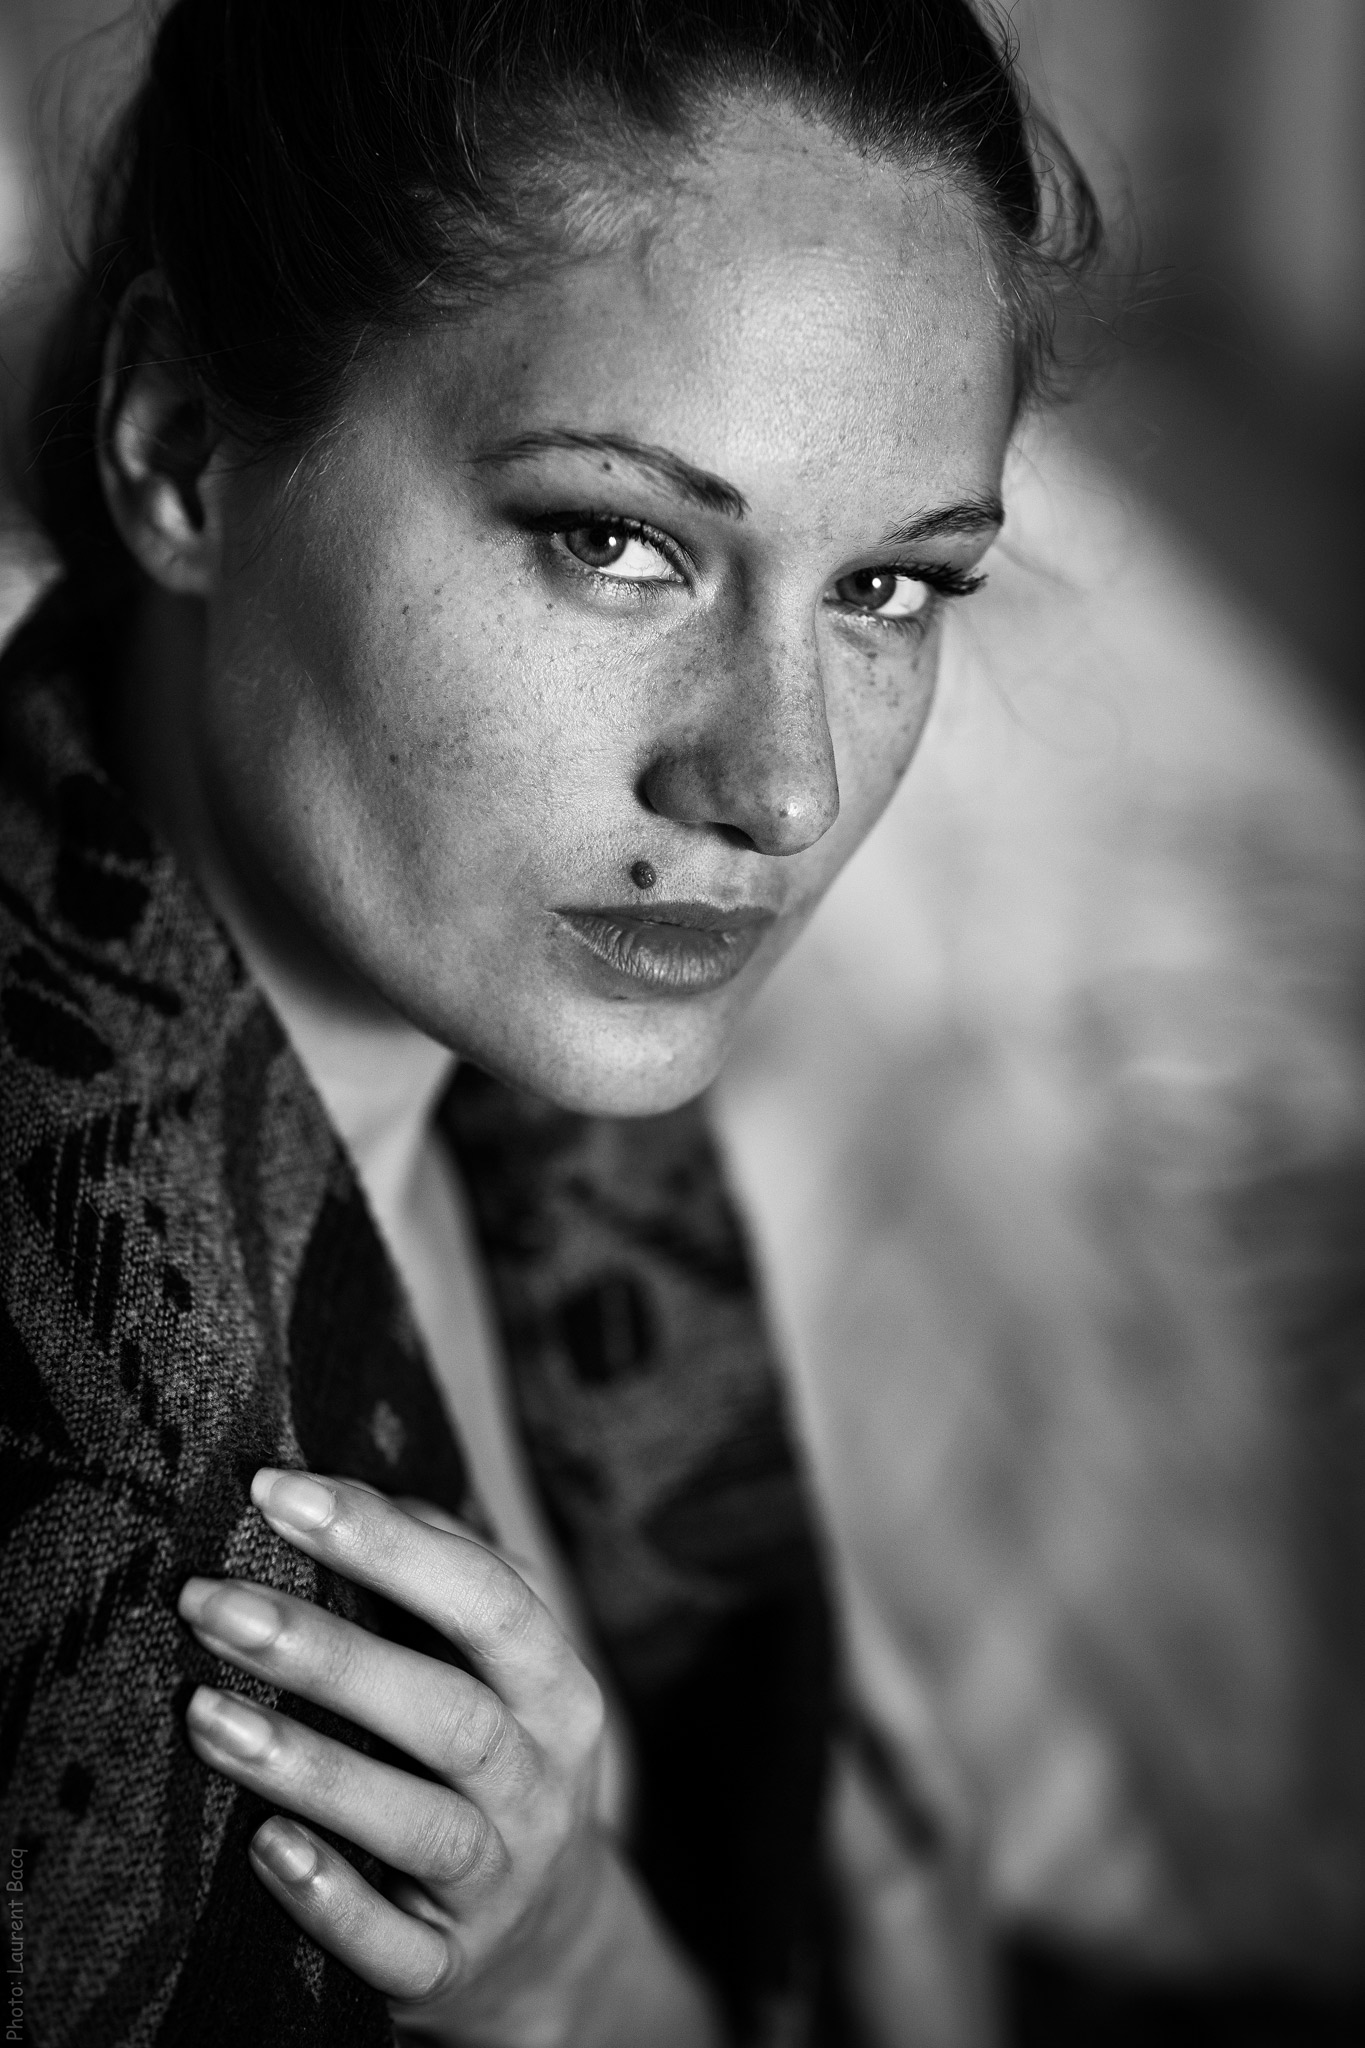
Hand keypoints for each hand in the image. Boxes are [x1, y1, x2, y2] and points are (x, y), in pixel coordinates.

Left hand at [177, 1470, 719, 2046]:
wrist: (552, 1942)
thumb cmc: (495, 1757)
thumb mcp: (500, 1668)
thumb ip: (440, 1575)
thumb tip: (337, 1488)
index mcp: (557, 1687)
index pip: (485, 1598)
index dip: (384, 1541)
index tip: (275, 1493)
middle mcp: (542, 1781)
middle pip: (449, 1711)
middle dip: (326, 1652)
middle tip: (208, 1601)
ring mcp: (502, 1880)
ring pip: (420, 1825)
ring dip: (310, 1767)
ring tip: (205, 1714)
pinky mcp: (453, 1969)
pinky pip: (397, 1948)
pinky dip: (332, 1902)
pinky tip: (264, 1850)